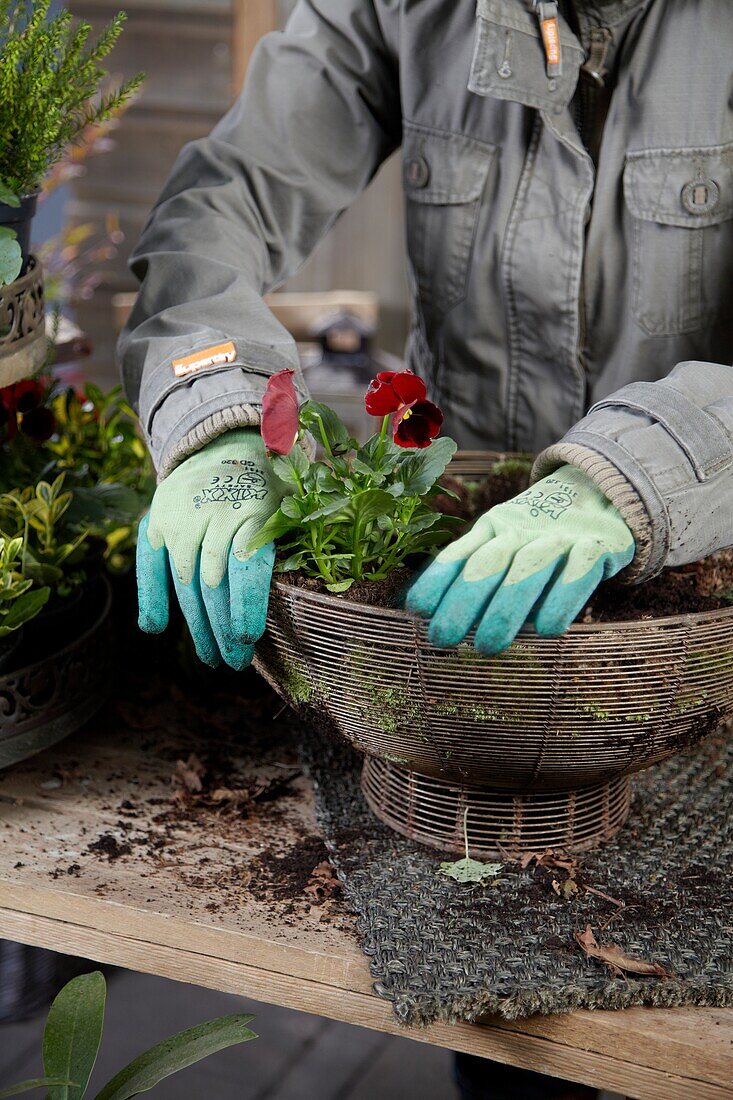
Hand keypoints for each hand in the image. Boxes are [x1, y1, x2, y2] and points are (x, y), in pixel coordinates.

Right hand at [136, 429, 283, 668]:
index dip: (246, 603)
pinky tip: (154, 627)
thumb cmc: (267, 484)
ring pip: (186, 580)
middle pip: (216, 583)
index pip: (247, 565)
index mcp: (253, 509)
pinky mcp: (157, 519)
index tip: (247, 636)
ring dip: (197, 624)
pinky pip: (149, 564)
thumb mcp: (290, 500)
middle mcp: (213, 513)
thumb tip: (313, 584)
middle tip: (234, 662)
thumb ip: (291, 538)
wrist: (222, 441)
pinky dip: (151, 596)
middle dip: (224, 628)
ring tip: (210, 657)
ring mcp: (181, 517)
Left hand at [406, 465, 634, 653]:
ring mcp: (558, 537)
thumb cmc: (541, 537)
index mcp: (492, 528)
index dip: (437, 580)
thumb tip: (430, 616)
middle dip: (462, 602)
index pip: (459, 554)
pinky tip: (548, 630)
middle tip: (443, 638)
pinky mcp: (596, 547)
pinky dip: (562, 598)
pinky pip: (577, 572)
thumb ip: (476, 572)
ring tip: (488, 647)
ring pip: (526, 569)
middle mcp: (520, 530)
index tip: (417, 610)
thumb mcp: (505, 542)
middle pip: (487, 563)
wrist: (604, 493)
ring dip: (505, 608)